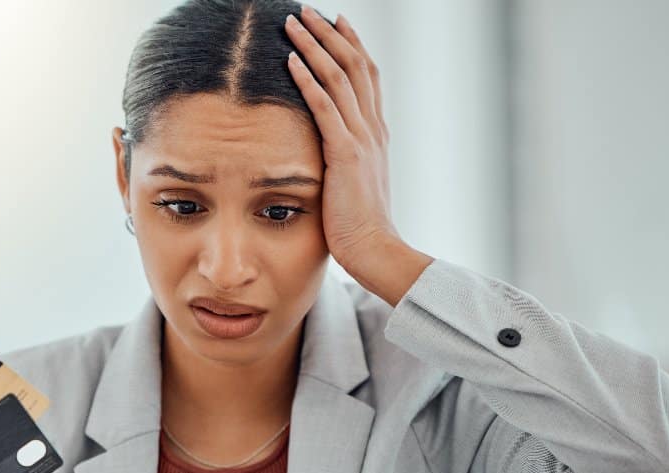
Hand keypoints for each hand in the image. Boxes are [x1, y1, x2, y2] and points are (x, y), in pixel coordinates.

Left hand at [284, 4, 399, 278]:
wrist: (378, 252)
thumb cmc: (360, 229)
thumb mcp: (353, 187)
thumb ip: (344, 165)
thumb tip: (329, 158)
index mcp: (375, 135)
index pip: (365, 78)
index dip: (350, 47)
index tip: (335, 23)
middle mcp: (372, 130)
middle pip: (353, 66)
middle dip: (330, 34)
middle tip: (309, 10)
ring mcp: (361, 140)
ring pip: (339, 78)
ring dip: (314, 46)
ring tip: (293, 21)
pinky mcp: (345, 155)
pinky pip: (324, 107)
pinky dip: (307, 79)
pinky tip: (290, 60)